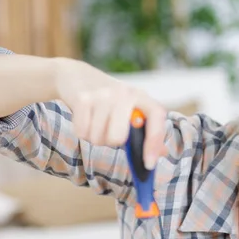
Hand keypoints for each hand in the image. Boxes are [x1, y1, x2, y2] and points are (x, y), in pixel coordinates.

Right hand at [53, 57, 167, 168]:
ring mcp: (102, 95)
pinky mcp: (82, 99)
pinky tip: (85, 118)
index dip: (154, 142)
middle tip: (109, 131)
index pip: (156, 117)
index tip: (149, 164)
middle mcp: (124, 93)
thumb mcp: (130, 108)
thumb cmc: (108, 99)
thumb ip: (145, 130)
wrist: (76, 75)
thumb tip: (161, 153)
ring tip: (96, 122)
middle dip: (111, 142)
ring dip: (95, 137)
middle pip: (119, 138)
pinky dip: (82, 132)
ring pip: (99, 139)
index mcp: (141, 96)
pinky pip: (82, 133)